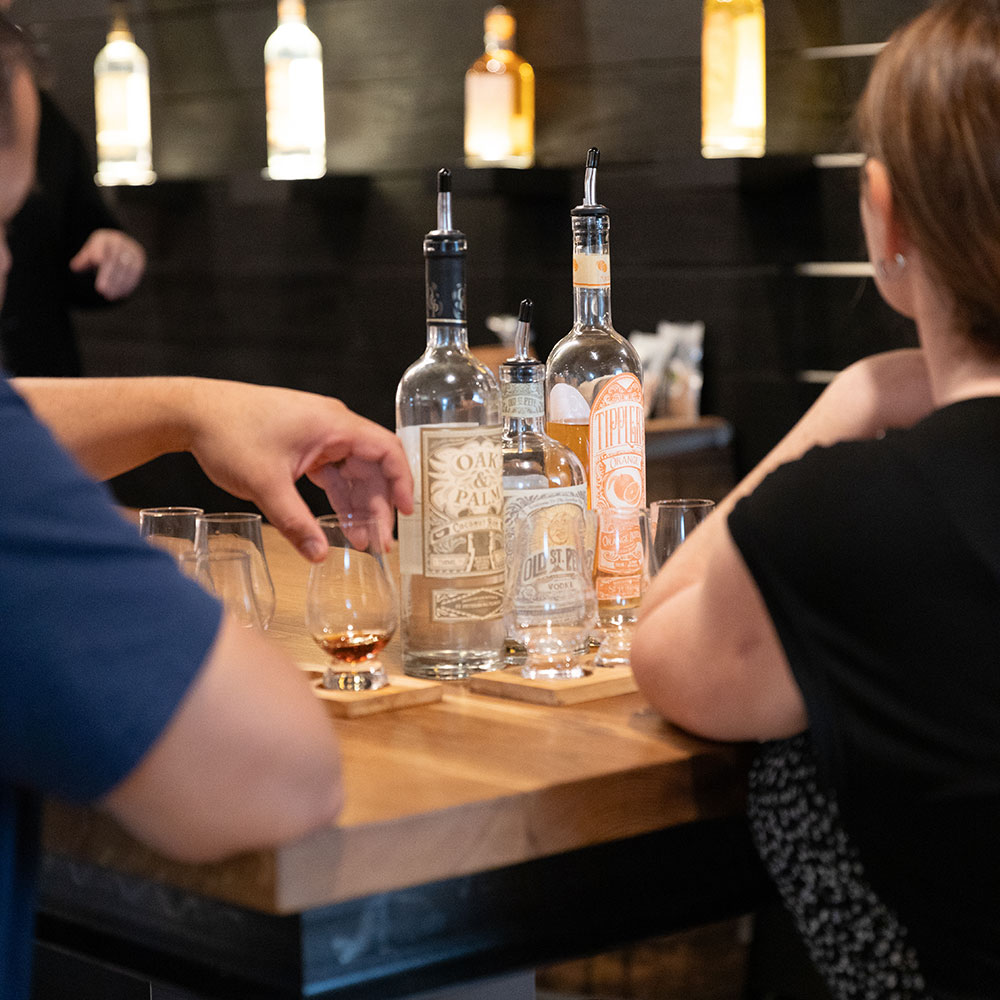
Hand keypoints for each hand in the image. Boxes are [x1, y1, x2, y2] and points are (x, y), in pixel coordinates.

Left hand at [69, 228, 145, 299]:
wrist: (121, 245)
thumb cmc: (101, 251)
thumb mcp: (90, 251)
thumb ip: (83, 259)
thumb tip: (75, 267)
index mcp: (108, 238)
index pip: (103, 250)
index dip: (99, 261)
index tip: (94, 270)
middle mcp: (122, 243)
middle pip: (115, 261)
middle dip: (109, 277)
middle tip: (102, 291)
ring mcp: (133, 253)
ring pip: (127, 270)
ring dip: (119, 284)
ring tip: (110, 296)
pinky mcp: (140, 262)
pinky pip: (135, 275)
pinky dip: (128, 286)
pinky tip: (121, 294)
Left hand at [184, 380, 413, 560]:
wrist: (192, 412)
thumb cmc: (229, 434)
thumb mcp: (265, 485)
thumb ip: (296, 522)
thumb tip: (319, 556)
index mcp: (333, 424)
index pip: (386, 449)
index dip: (401, 482)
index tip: (406, 513)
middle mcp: (332, 425)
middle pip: (371, 467)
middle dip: (377, 506)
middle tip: (379, 544)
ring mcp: (318, 434)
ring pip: (352, 473)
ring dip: (357, 506)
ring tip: (361, 542)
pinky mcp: (304, 444)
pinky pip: (331, 473)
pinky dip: (337, 497)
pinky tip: (340, 524)